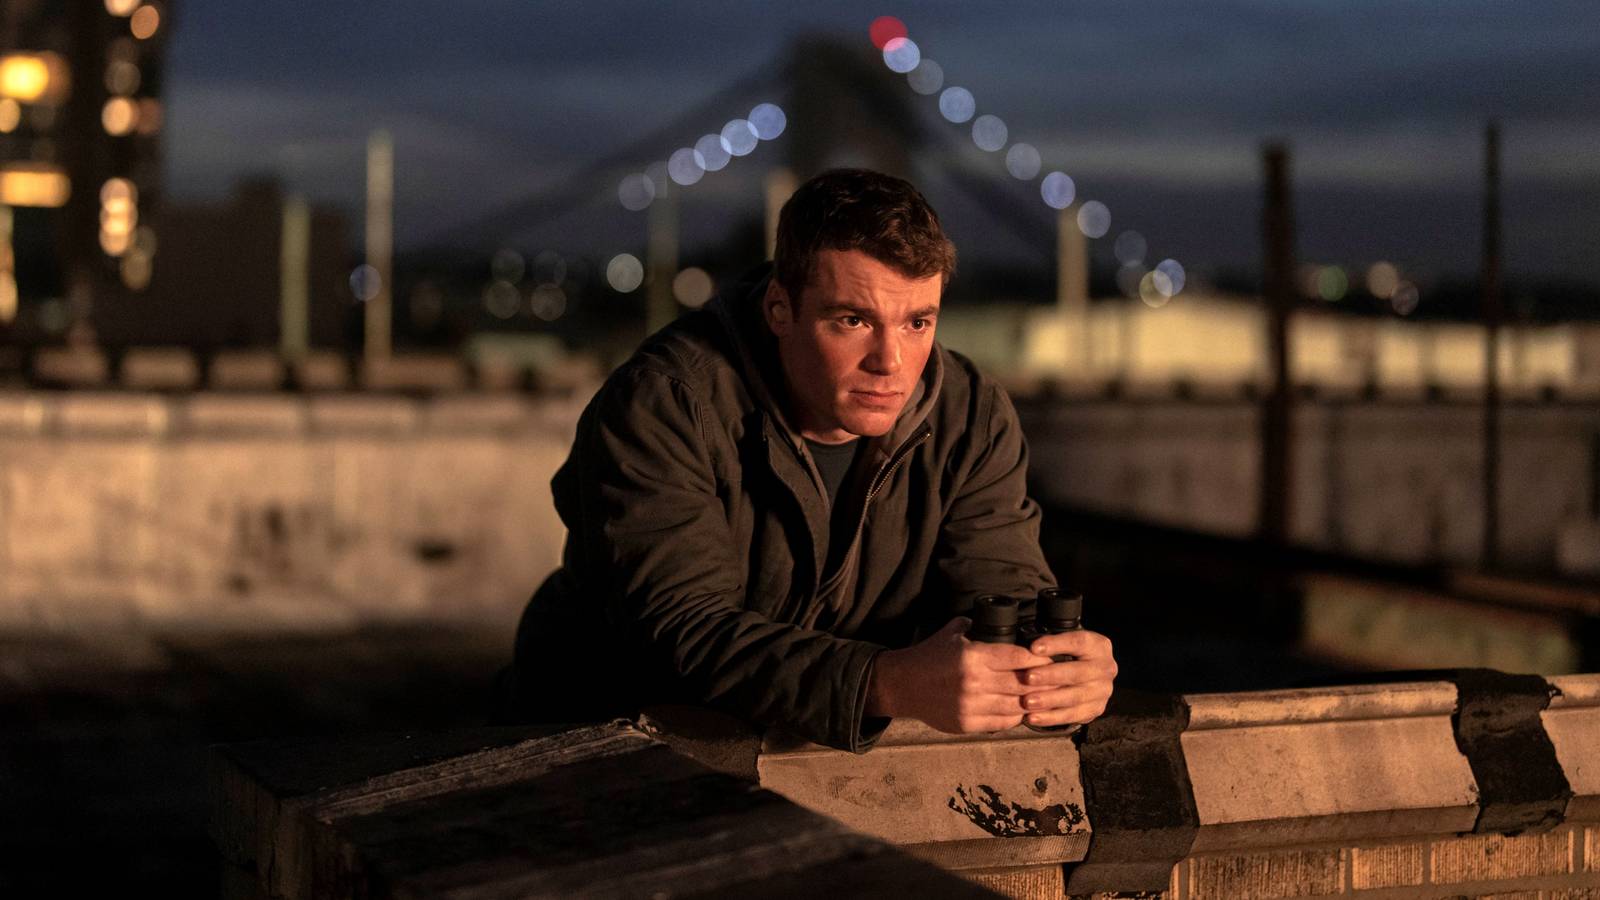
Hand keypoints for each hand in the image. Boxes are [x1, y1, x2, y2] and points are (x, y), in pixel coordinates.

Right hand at [866, 616, 1054, 733]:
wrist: (903, 685)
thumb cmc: (930, 656)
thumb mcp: (953, 632)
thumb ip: (979, 628)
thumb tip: (1006, 625)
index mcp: (973, 657)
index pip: (1019, 658)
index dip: (1039, 659)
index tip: (1050, 658)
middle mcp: (974, 683)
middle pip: (1022, 684)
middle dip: (1043, 682)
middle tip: (1058, 678)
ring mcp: (971, 706)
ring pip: (1017, 706)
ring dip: (1033, 701)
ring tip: (1047, 696)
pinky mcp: (967, 723)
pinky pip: (1003, 722)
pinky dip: (1016, 716)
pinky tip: (1023, 708)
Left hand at [1017, 630, 1116, 728]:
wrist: (1087, 675)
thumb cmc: (1070, 655)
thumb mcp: (1065, 643)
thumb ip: (1051, 644)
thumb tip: (1030, 650)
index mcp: (1098, 646)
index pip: (1079, 642)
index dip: (1056, 644)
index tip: (1033, 648)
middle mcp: (1105, 668)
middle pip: (1077, 672)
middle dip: (1050, 675)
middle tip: (1028, 677)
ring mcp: (1102, 691)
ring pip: (1075, 697)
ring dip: (1049, 700)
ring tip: (1027, 701)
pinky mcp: (1095, 709)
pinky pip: (1072, 716)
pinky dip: (1051, 718)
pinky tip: (1033, 717)